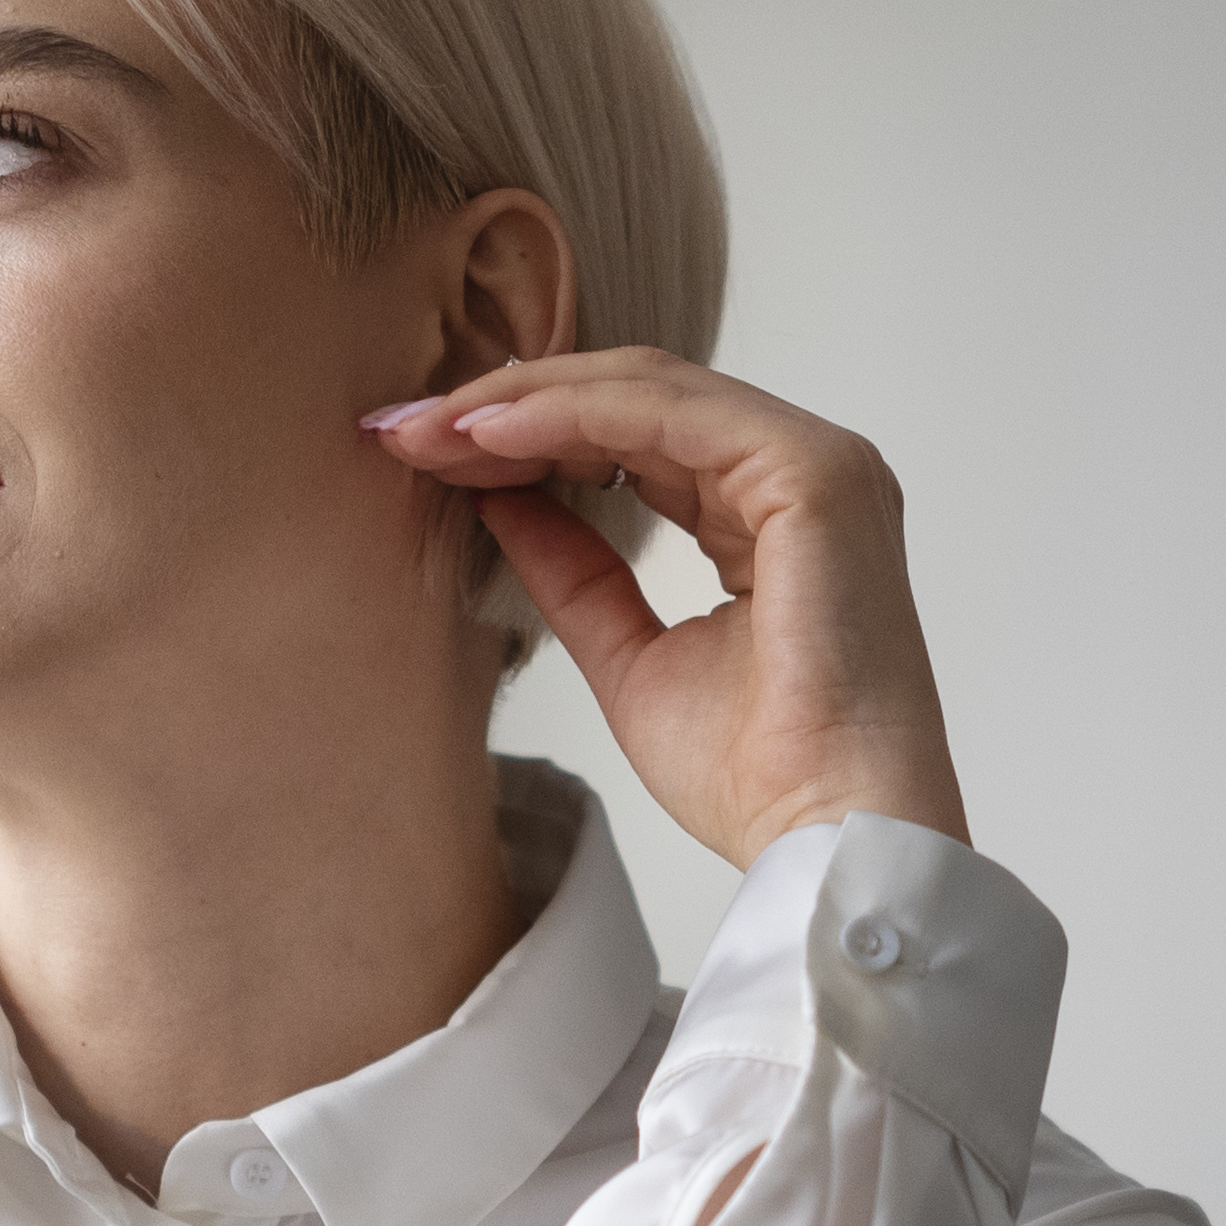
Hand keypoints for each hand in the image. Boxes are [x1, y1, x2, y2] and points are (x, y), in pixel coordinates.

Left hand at [366, 354, 968, 864]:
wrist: (822, 837)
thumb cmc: (757, 778)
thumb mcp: (628, 657)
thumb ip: (574, 572)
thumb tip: (497, 500)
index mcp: (773, 519)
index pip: (638, 440)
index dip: (527, 437)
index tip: (422, 455)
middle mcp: (801, 478)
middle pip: (637, 399)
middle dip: (511, 406)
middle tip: (403, 429)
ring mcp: (816, 466)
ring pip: (647, 389)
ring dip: (526, 400)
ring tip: (429, 429)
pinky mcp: (813, 473)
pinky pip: (669, 411)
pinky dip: (570, 412)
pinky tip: (488, 434)